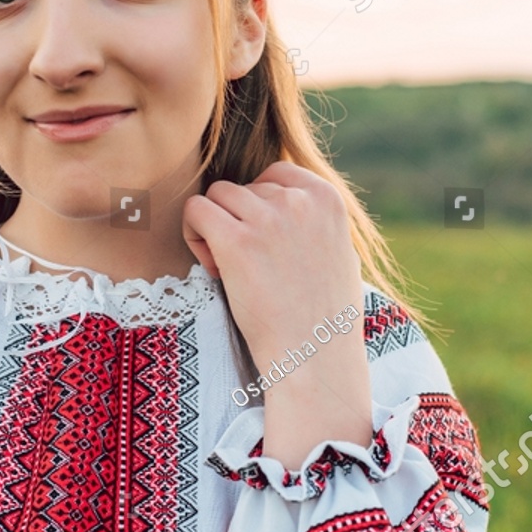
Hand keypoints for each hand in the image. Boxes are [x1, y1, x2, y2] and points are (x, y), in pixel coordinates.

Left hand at [182, 162, 371, 467]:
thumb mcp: (337, 251)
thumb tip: (280, 199)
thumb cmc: (323, 316)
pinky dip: (194, 234)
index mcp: (327, 199)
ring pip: (215, 196)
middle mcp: (298, 201)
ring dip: (214, 228)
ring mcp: (267, 218)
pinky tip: (213, 266)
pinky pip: (195, 210)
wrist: (315, 357)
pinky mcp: (237, 241)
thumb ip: (313, 220)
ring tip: (229, 267)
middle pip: (242, 188)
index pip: (274, 175)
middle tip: (246, 266)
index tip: (263, 242)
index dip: (259, 205)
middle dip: (237, 221)